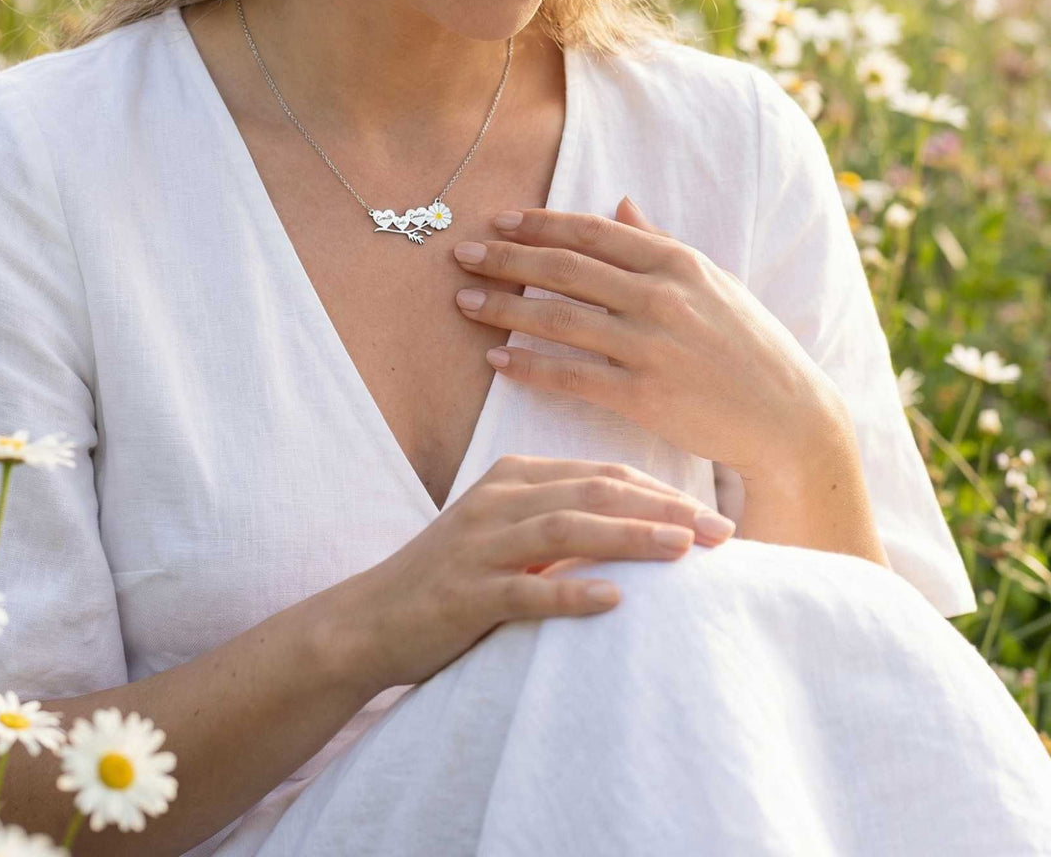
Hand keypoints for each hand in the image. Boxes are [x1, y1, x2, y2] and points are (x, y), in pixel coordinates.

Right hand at [336, 454, 736, 691]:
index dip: (660, 489)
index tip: (712, 512)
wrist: (372, 617)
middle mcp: (497, 501)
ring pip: (566, 530)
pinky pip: (526, 591)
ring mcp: (480, 546)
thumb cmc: (451, 575)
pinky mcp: (466, 595)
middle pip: (592, 492)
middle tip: (720, 531)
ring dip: (629, 536)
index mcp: (511, 478)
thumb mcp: (503, 530)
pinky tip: (614, 601)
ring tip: (683, 550)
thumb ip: (558, 517)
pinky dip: (571, 593)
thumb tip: (638, 525)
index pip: (600, 473)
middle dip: (662, 507)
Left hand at [451, 196, 852, 482]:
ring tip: (464, 302)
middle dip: (507, 258)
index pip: (592, 232)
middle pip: (566, 268)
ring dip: (504, 307)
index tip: (498, 220)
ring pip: (560, 318)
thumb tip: (620, 202)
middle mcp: (661, 296)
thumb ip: (659, 243)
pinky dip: (529, 364)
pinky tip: (496, 358)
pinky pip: (572, 375)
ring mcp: (651, 345)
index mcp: (677, 262)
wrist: (787, 417)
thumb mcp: (713, 282)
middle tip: (461, 254)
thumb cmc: (749, 345)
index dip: (539, 224)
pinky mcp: (644, 395)